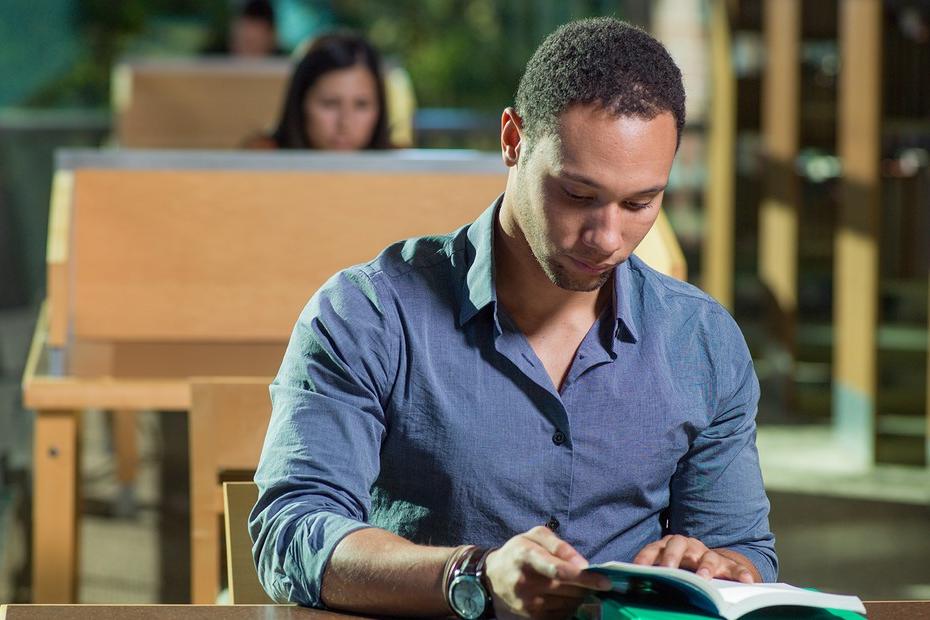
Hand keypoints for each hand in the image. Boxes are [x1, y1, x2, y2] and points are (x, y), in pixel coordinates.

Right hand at [484, 525, 612, 618]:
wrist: (491, 578)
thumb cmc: (517, 552)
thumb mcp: (534, 536)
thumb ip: (559, 545)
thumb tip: (583, 564)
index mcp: (525, 555)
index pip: (558, 569)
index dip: (583, 577)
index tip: (604, 581)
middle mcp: (525, 581)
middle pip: (566, 587)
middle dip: (586, 585)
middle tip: (597, 581)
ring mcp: (527, 603)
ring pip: (567, 602)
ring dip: (579, 596)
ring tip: (578, 587)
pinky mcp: (530, 617)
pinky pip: (561, 614)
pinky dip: (570, 606)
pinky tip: (568, 597)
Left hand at [633, 535, 756, 582]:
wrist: (709, 566)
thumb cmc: (682, 569)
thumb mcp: (667, 569)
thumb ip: (652, 573)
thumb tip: (628, 585)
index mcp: (669, 547)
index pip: (655, 547)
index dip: (646, 556)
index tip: (637, 567)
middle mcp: (688, 547)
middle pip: (679, 545)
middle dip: (673, 557)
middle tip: (668, 569)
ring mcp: (708, 555)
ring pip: (707, 557)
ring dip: (705, 567)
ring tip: (704, 578)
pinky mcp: (728, 565)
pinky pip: (736, 568)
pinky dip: (742, 573)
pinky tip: (747, 581)